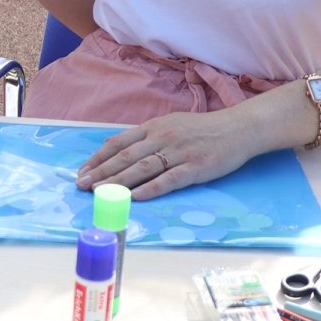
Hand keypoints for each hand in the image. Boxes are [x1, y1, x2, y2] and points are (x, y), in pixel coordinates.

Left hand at [75, 108, 265, 199]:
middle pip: (125, 157)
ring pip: (142, 168)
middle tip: (82, 185)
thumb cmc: (203, 129)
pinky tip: (134, 197)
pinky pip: (168, 179)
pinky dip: (150, 189)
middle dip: (101, 172)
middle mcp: (163, 138)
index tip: (82, 171)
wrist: (238, 129)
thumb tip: (115, 144)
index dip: (98, 158)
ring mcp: (179, 153)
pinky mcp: (195, 168)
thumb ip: (145, 136)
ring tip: (100, 193)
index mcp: (155, 127)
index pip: (119, 143)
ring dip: (118, 181)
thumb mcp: (170, 124)